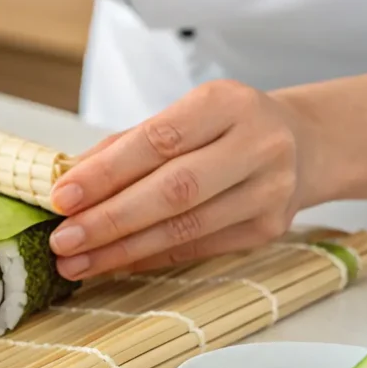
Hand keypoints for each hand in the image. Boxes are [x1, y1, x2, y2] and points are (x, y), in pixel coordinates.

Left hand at [48, 79, 317, 279]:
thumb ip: (126, 145)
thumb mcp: (182, 116)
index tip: (63, 197)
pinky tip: (113, 264)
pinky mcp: (269, 229)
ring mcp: (269, 190)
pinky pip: (196, 247)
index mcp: (227, 103)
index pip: (158, 141)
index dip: (106, 173)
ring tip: (76, 261)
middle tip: (63, 240)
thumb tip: (69, 180)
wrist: (303, 144)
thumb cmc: (225, 127)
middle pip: (174, 190)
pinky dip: (149, 258)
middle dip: (109, 219)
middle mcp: (258, 144)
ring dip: (122, 249)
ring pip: (185, 227)